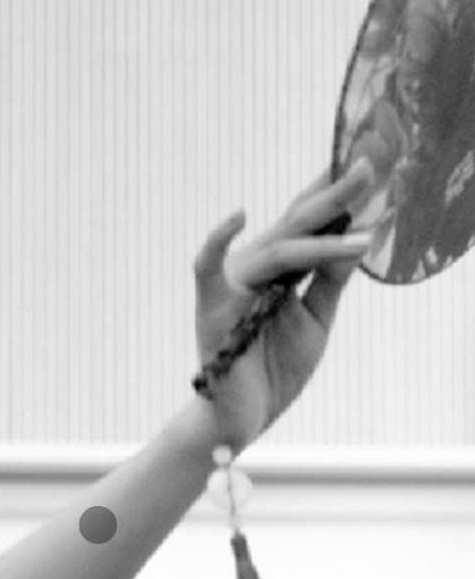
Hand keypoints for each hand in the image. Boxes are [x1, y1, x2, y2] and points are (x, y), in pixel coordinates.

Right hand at [193, 161, 376, 450]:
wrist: (245, 417)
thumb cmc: (275, 370)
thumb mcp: (315, 319)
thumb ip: (330, 279)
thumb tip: (358, 235)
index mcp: (279, 269)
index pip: (308, 222)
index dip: (335, 193)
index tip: (367, 161)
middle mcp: (255, 268)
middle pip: (297, 224)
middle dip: (335, 196)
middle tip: (369, 165)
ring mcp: (233, 285)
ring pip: (279, 251)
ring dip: (321, 239)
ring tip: (362, 229)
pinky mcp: (212, 307)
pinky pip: (207, 267)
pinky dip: (217, 240)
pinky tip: (238, 214)